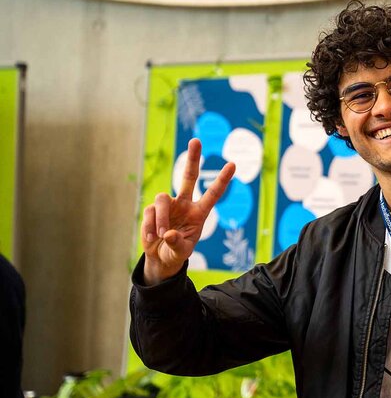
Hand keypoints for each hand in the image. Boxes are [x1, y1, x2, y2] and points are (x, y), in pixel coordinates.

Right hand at [141, 138, 234, 283]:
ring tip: (161, 235)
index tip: (233, 164)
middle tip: (196, 140)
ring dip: (161, 218)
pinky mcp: (151, 210)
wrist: (161, 257)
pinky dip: (150, 226)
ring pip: (162, 199)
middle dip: (192, 158)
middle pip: (188, 176)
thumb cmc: (177, 251)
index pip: (213, 194)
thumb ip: (177, 244)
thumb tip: (169, 233)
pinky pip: (149, 213)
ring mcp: (168, 205)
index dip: (222, 179)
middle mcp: (185, 204)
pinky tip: (152, 238)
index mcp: (199, 213)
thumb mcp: (181, 252)